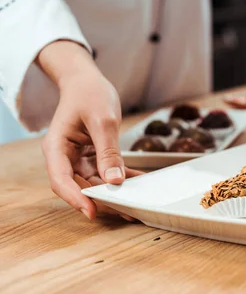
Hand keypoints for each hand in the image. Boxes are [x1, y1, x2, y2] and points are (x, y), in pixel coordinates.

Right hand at [37, 41, 140, 218]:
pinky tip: (140, 183)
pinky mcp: (92, 156)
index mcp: (56, 147)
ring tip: (136, 204)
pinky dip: (123, 178)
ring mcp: (78, 158)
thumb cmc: (89, 94)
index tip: (92, 211)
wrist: (87, 81)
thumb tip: (114, 180)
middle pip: (79, 185)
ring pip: (94, 183)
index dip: (76, 197)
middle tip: (125, 212)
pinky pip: (106, 172)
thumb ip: (108, 150)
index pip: (61, 179)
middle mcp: (64, 157)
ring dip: (115, 193)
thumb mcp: (102, 120)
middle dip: (101, 200)